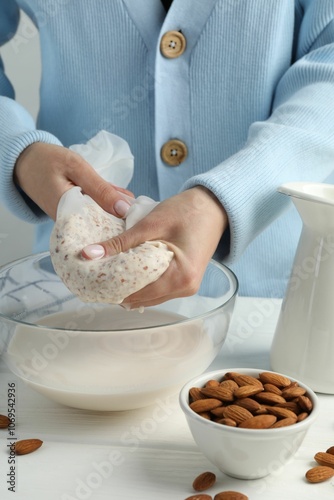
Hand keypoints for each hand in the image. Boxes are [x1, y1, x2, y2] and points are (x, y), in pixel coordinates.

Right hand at [14, 142, 133, 219]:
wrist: (27, 160)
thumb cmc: (48, 161)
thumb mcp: (77, 169)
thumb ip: (100, 189)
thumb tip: (124, 209)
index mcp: (69, 214)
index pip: (101, 227)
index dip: (122, 224)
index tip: (139, 218)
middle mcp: (70, 221)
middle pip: (102, 225)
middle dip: (122, 218)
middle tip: (142, 210)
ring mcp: (72, 217)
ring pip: (100, 217)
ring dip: (116, 209)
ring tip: (137, 204)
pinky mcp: (75, 211)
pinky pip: (94, 209)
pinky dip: (107, 202)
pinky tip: (122, 197)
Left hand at [83, 186, 227, 306]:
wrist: (213, 206)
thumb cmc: (187, 211)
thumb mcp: (150, 224)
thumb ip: (120, 242)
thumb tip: (89, 255)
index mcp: (180, 277)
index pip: (139, 293)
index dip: (113, 288)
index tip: (93, 281)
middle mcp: (185, 288)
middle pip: (143, 300)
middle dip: (120, 290)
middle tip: (96, 278)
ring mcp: (187, 287)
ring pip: (150, 297)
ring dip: (130, 288)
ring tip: (108, 275)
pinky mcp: (185, 282)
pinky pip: (158, 291)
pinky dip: (142, 284)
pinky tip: (127, 273)